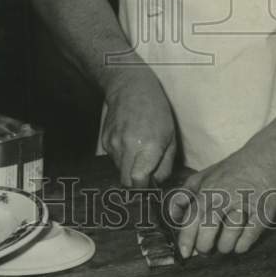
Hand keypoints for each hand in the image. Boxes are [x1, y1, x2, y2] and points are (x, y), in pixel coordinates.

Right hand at [102, 67, 175, 186]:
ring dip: (129, 168)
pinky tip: (129, 141)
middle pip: (126, 182)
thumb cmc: (156, 111)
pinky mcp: (105, 141)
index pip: (137, 182)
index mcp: (147, 147)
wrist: (131, 88)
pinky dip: (122, 156)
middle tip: (146, 173)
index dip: (144, 188)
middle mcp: (127, 147)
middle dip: (136, 183)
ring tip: (139, 150)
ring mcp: (113, 144)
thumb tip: (155, 184)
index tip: (150, 184)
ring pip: (119, 170)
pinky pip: (113, 158)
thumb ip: (165, 165)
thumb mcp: (171, 138)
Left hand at [171, 130, 275, 257]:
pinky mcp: (263, 214)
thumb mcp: (204, 176)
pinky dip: (240, 246)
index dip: (186, 238)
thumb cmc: (231, 171)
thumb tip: (173, 216)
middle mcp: (225, 196)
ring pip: (228, 240)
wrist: (265, 157)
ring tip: (224, 243)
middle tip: (205, 250)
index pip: (192, 218)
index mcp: (208, 189)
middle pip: (208, 230)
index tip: (185, 253)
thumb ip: (185, 194)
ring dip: (223, 247)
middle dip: (204, 246)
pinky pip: (247, 241)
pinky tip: (239, 241)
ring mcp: (245, 205)